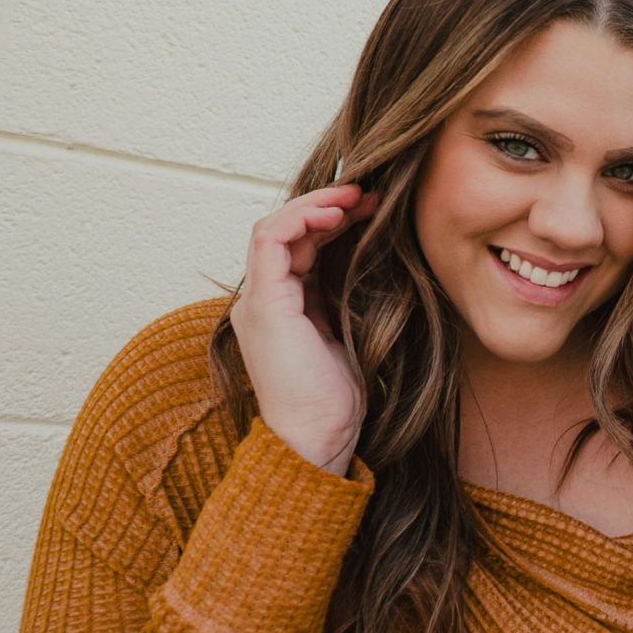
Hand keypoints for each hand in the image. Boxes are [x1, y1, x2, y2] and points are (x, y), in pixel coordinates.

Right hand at [231, 183, 377, 475]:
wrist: (316, 439)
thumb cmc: (337, 398)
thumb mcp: (347, 332)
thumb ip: (344, 296)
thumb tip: (374, 259)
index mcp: (280, 306)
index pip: (299, 244)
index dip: (333, 219)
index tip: (374, 207)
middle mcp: (261, 300)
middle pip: (286, 231)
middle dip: (328, 204)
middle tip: (371, 193)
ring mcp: (257, 301)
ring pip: (274, 227)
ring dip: (317, 204)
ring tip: (356, 195)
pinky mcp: (263, 304)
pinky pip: (271, 241)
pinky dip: (301, 217)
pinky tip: (335, 212)